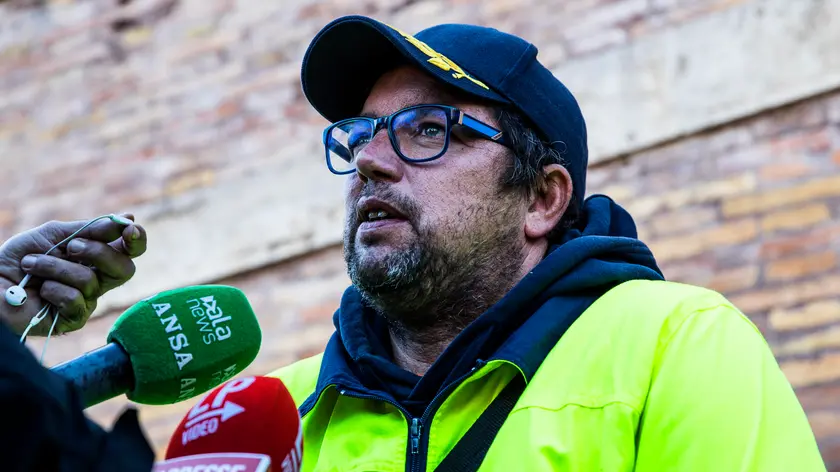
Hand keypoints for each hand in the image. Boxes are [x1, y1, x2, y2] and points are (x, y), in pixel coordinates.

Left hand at [0, 214, 146, 335]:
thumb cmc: (19, 257)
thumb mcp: (54, 234)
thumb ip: (90, 229)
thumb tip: (128, 218)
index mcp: (97, 258)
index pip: (129, 251)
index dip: (137, 240)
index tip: (131, 229)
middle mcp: (97, 280)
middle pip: (124, 269)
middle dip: (98, 253)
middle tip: (70, 247)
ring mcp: (87, 301)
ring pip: (91, 281)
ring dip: (55, 268)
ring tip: (31, 266)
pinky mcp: (73, 320)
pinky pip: (76, 300)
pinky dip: (52, 289)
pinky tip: (38, 291)